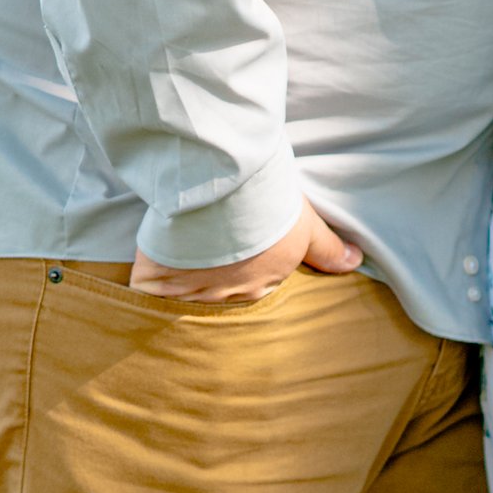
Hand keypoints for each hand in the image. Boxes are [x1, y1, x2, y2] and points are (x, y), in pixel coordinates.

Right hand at [130, 199, 363, 304]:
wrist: (222, 184)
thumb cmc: (266, 201)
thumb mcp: (304, 222)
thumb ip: (326, 247)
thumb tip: (356, 262)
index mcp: (262, 284)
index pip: (253, 294)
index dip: (245, 280)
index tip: (235, 269)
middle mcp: (227, 297)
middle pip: (218, 307)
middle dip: (213, 300)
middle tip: (203, 285)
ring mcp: (190, 292)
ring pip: (182, 308)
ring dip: (179, 302)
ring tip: (169, 300)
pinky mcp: (156, 281)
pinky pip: (144, 300)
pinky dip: (140, 302)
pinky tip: (136, 305)